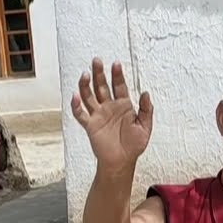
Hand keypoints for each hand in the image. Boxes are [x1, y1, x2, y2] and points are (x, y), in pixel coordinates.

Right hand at [70, 58, 152, 173]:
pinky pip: (81, 114)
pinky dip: (77, 105)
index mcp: (123, 105)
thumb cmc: (134, 145)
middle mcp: (109, 107)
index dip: (117, 75)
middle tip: (97, 61)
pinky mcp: (90, 125)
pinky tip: (76, 96)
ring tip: (86, 74)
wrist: (122, 162)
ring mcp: (99, 115)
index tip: (116, 64)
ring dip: (86, 85)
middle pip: (102, 86)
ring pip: (89, 96)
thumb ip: (146, 110)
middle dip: (99, 73)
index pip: (119, 86)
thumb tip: (146, 93)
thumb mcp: (145, 127)